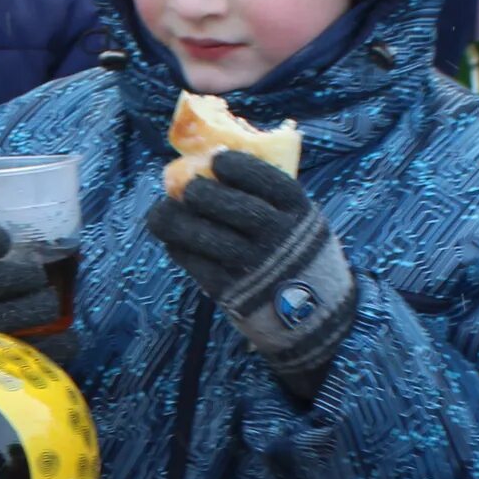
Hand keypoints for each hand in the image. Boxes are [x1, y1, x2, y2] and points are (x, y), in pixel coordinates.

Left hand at [145, 150, 356, 402]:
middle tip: (186, 188)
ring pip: (209, 238)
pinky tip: (173, 240)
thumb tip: (216, 164)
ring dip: (178, 222)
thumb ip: (270, 201)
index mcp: (300, 214)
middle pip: (236, 208)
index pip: (269, 181)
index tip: (216, 159)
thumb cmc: (297, 256)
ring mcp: (256, 267)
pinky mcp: (235, 293)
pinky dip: (181, 250)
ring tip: (163, 213)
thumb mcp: (300, 223)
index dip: (239, 167)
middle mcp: (280, 239)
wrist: (315, 319)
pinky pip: (199, 266)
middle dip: (203, 193)